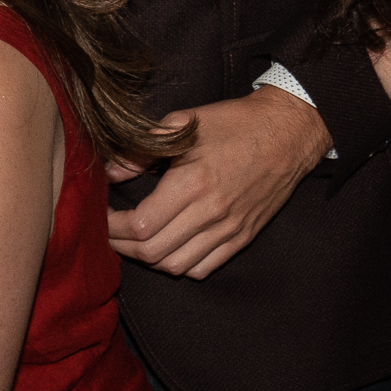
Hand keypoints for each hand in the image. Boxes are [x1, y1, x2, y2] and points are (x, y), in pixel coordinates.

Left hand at [106, 88, 327, 278]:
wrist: (289, 131)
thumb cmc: (234, 122)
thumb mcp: (183, 122)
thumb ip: (141, 149)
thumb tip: (110, 172)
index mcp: (194, 182)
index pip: (141, 225)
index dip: (113, 227)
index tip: (102, 217)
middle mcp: (212, 212)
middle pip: (153, 252)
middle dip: (122, 247)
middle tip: (110, 232)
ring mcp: (230, 229)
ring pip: (177, 266)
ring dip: (149, 259)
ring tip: (135, 242)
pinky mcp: (243, 236)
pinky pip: (205, 268)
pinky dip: (180, 266)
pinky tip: (168, 249)